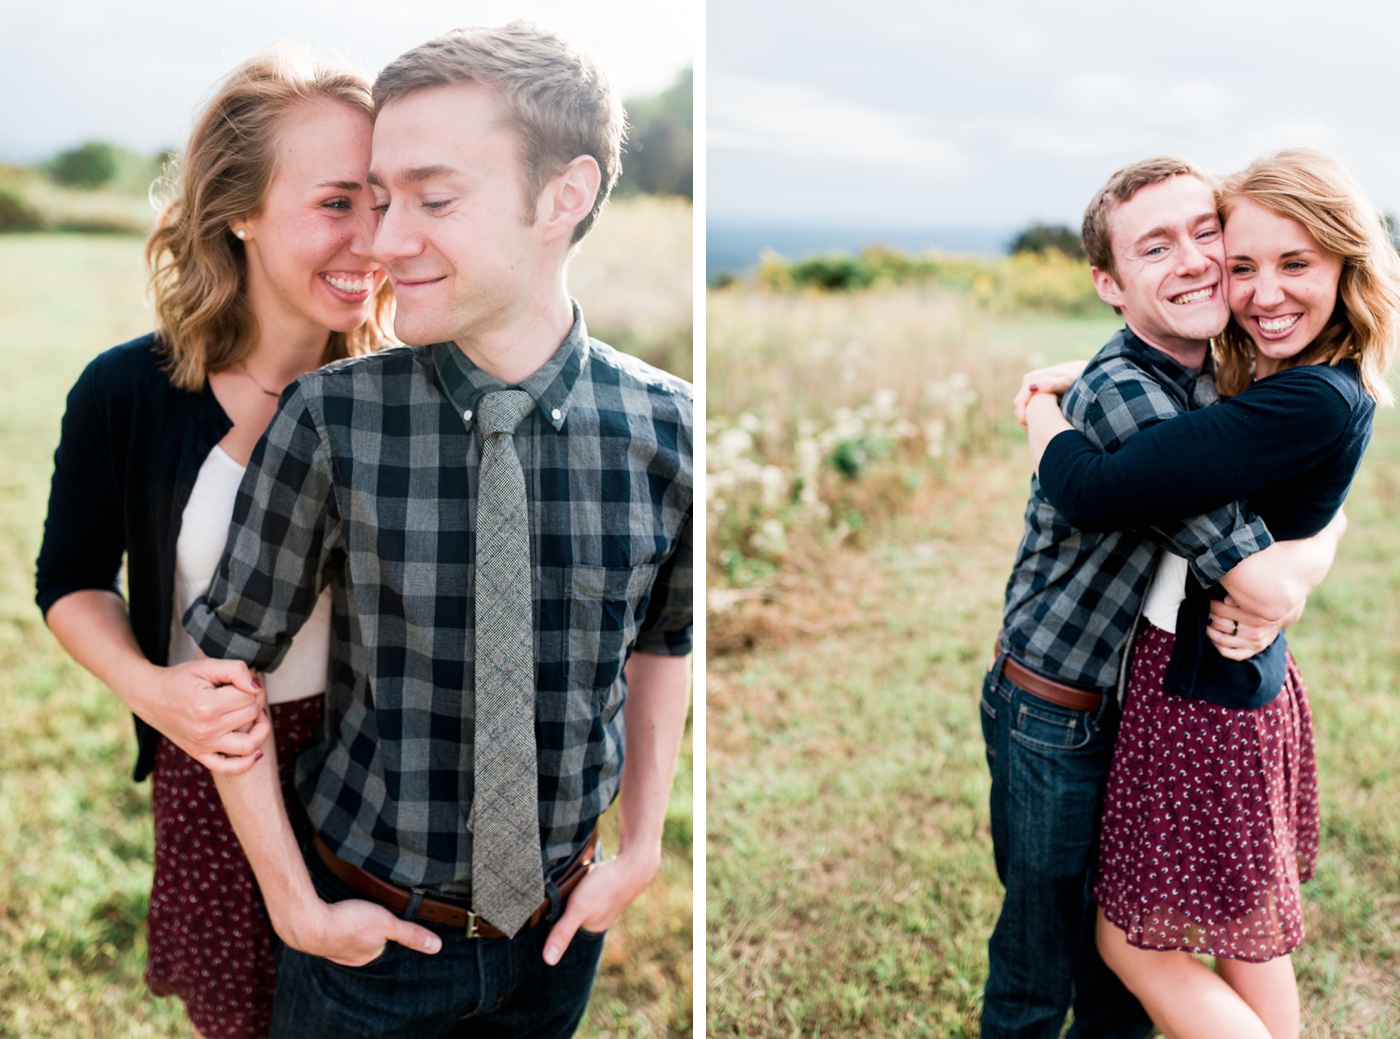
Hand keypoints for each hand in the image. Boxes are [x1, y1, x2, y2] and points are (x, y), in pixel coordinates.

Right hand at [138, 658, 268, 773]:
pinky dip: (246, 764)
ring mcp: (203, 745)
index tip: (247, 680)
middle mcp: (206, 729)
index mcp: (207, 706)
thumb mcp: (206, 666)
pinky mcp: (199, 754)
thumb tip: (256, 686)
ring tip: (257, 716)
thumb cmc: (179, 679)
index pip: (249, 697)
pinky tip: (256, 752)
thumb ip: (235, 671)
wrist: (150, 697)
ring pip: (248, 744)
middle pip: (251, 716)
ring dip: (261, 729)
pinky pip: (228, 768)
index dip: (254, 685)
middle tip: (249, 692)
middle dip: (257, 700)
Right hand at [282, 895, 442, 966]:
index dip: (385, 922)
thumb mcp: (387, 924)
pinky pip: (330, 927)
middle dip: (366, 924)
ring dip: (348, 921)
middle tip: (364, 908)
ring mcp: (331, 948)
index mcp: (367, 955)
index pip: (384, 938)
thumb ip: (411, 934)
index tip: (381, 912)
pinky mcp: (316, 937)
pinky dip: (332, 920)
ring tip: (349, 910)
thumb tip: (436, 947)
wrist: (307, 923)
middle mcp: (350, 957)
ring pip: (347, 932)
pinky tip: (332, 912)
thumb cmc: (348, 923)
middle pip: (365, 935)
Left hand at [542, 848, 658, 965]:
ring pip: (578, 900)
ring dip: (568, 895)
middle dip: (558, 910)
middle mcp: (598, 916)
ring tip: (555, 888)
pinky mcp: (605, 883)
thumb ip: (563, 932)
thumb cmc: (605, 887)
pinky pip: (586, 887)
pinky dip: (578, 884)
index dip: (550, 925)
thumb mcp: (579, 909)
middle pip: (571, 915)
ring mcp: (603, 899)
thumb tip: (548, 961)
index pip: (565, 931)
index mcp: (593, 927)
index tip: (534, 921)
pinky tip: (573, 877)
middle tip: (541, 902)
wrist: (634, 862)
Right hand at [1012, 360, 1086, 428]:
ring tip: (1041, 429)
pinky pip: (1029, 405)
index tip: (1032, 430)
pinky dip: (1033, 414)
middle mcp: (1028, 382)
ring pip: (1023, 407)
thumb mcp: (1065, 382)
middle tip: (1036, 432)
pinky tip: (1043, 422)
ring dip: (1028, 418)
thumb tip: (1031, 388)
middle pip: (1019, 406)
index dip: (1023, 418)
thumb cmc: (1076, 379)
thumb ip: (1051, 384)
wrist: (1081, 373)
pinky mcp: (1035, 391)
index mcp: (1031, 380)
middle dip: (1025, 419)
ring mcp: (1030, 386)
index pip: (1019, 403)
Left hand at [1206, 595, 1294, 660]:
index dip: (1212, 605)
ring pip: (1222, 640)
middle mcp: (1254, 632)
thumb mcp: (1253, 598)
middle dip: (1210, 616)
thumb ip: (1239, 598)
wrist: (1281, 615)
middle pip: (1220, 624)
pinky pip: (1232, 654)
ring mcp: (1253, 644)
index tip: (1208, 602)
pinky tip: (1214, 640)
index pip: (1222, 610)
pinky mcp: (1253, 651)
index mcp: (1254, 617)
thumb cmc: (1261, 604)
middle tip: (1205, 611)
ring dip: (1210, 632)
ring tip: (1206, 624)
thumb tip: (1226, 600)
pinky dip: (1219, 648)